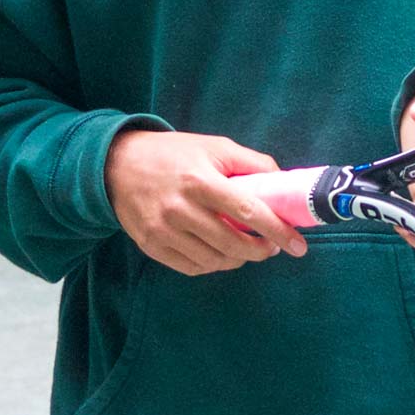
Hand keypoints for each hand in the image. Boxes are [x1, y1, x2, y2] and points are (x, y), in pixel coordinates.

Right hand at [104, 130, 307, 275]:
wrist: (116, 165)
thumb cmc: (172, 153)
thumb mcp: (214, 146)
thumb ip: (251, 162)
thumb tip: (282, 181)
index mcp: (200, 180)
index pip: (248, 212)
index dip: (277, 231)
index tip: (298, 244)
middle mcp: (180, 209)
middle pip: (233, 244)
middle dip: (261, 251)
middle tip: (272, 247)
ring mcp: (164, 231)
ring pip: (215, 260)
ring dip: (238, 259)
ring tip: (247, 248)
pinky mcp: (152, 246)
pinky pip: (193, 268)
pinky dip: (213, 265)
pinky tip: (220, 253)